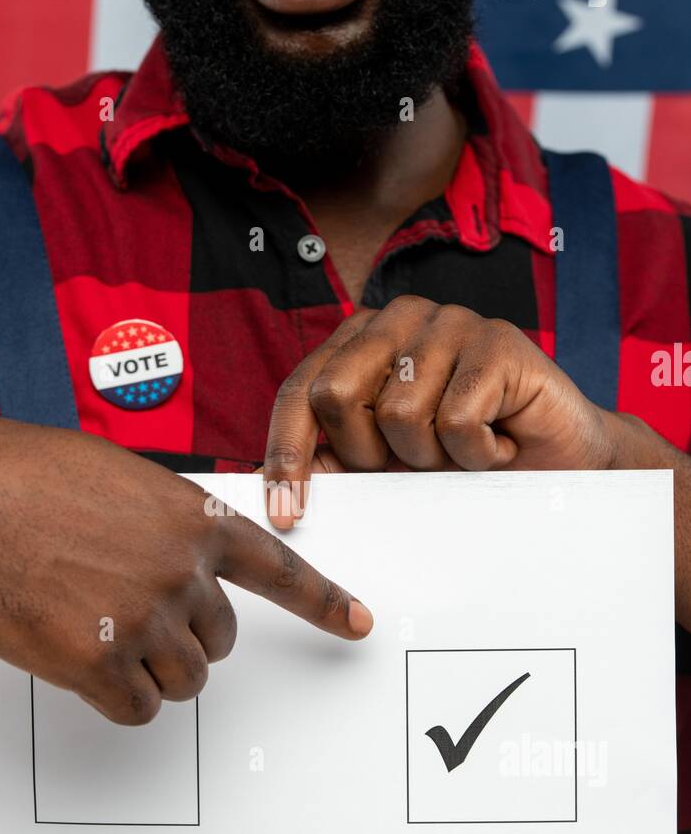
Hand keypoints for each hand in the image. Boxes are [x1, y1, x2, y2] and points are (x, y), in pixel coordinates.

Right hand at [0, 405, 371, 724]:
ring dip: (148, 671)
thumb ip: (165, 526)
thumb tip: (180, 573)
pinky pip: (136, 709)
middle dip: (183, 638)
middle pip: (220, 642)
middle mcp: (183, 571)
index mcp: (195, 520)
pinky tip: (74, 658)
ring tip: (92, 629)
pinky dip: (113, 698)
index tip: (359, 624)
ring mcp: (143, 619)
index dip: (324, 603)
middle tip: (125, 614)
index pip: (279, 570)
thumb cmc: (21, 477)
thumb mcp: (119, 481)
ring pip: (183, 682)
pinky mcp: (98, 664)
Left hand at [263, 296, 621, 527]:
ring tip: (464, 449)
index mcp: (359, 340)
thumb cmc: (466, 458)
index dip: (286, 454)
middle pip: (336, 395)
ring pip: (399, 414)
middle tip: (411, 464)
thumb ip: (335, 461)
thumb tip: (273, 486)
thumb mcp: (387, 464)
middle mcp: (397, 319)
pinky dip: (476, 454)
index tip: (285, 514)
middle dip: (366, 453)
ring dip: (432, 457)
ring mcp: (449, 322)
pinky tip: (498, 442)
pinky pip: (456, 421)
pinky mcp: (497, 341)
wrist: (559, 462)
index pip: (300, 391)